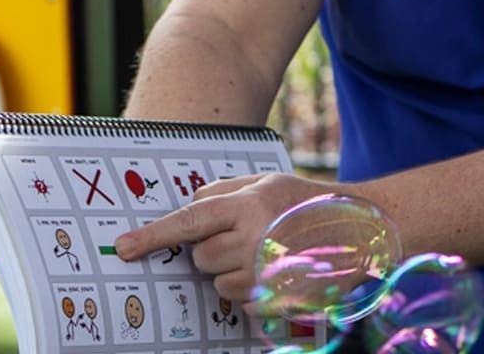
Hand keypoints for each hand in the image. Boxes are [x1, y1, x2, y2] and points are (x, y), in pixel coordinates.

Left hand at [114, 172, 338, 300]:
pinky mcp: (277, 299)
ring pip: (218, 281)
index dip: (152, 235)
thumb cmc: (307, 203)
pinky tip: (274, 270)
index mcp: (250, 205)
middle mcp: (256, 240)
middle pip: (201, 256)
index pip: (190, 220)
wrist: (361, 230)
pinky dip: (250, 289)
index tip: (122, 248)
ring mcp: (267, 274)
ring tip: (266, 252)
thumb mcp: (267, 182)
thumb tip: (187, 209)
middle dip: (213, 249)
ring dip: (232, 271)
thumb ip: (223, 192)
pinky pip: (240, 300)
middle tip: (246, 236)